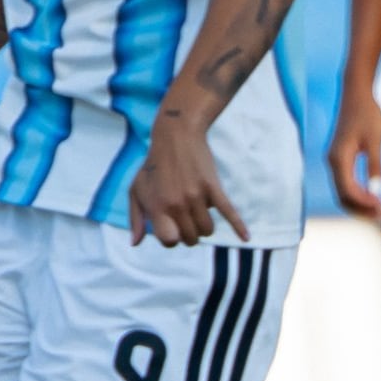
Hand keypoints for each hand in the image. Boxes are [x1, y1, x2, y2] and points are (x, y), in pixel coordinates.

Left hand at [125, 110, 244, 246]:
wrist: (175, 137)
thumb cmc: (153, 166)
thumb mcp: (136, 190)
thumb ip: (135, 218)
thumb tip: (135, 244)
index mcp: (157, 207)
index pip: (171, 241)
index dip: (172, 238)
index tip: (172, 228)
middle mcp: (177, 204)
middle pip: (191, 238)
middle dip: (190, 233)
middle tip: (185, 220)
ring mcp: (196, 197)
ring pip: (208, 230)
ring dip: (204, 227)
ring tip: (197, 215)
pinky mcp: (213, 188)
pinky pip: (229, 213)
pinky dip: (239, 227)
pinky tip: (245, 238)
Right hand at [326, 92, 380, 218]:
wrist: (356, 94)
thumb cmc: (367, 114)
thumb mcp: (375, 140)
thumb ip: (375, 166)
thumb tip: (378, 191)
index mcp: (338, 158)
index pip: (348, 190)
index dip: (365, 203)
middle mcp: (332, 162)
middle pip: (342, 196)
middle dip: (362, 208)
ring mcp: (334, 160)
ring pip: (342, 191)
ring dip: (360, 203)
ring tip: (380, 210)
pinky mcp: (340, 158)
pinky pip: (345, 182)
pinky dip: (357, 193)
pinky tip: (373, 196)